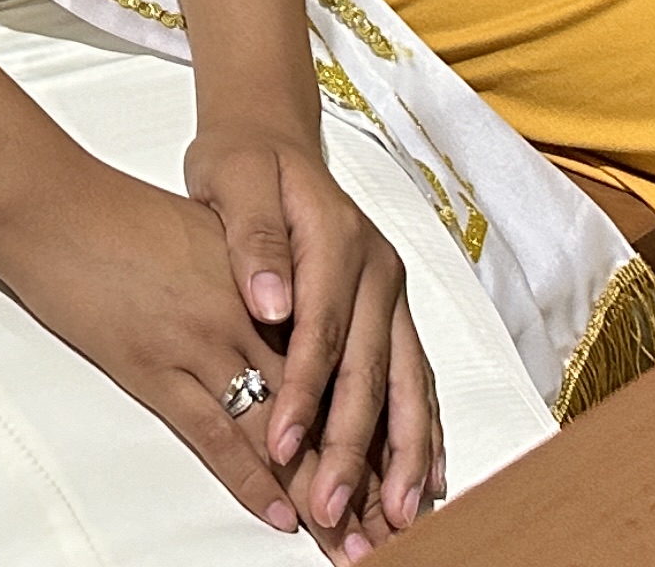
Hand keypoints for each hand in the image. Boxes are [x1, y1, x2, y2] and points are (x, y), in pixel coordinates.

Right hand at [0, 155, 383, 550]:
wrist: (54, 202)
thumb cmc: (127, 217)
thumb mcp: (213, 235)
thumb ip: (263, 279)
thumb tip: (298, 329)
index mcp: (271, 273)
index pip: (345, 356)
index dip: (377, 421)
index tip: (407, 474)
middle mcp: (248, 309)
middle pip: (324, 400)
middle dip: (360, 471)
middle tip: (392, 529)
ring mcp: (202, 339)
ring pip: (279, 427)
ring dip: (317, 489)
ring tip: (349, 541)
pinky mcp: (155, 366)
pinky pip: (215, 434)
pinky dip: (252, 479)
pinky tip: (281, 513)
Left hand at [188, 122, 442, 546]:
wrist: (272, 136)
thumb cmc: (243, 162)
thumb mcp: (232, 178)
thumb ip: (252, 239)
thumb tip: (269, 300)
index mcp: (336, 236)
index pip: (321, 331)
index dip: (301, 394)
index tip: (278, 448)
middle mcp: (377, 269)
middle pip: (370, 370)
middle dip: (353, 447)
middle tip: (333, 509)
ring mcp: (392, 294)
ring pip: (406, 383)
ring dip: (403, 455)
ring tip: (397, 518)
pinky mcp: (392, 312)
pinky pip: (413, 379)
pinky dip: (420, 432)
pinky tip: (422, 481)